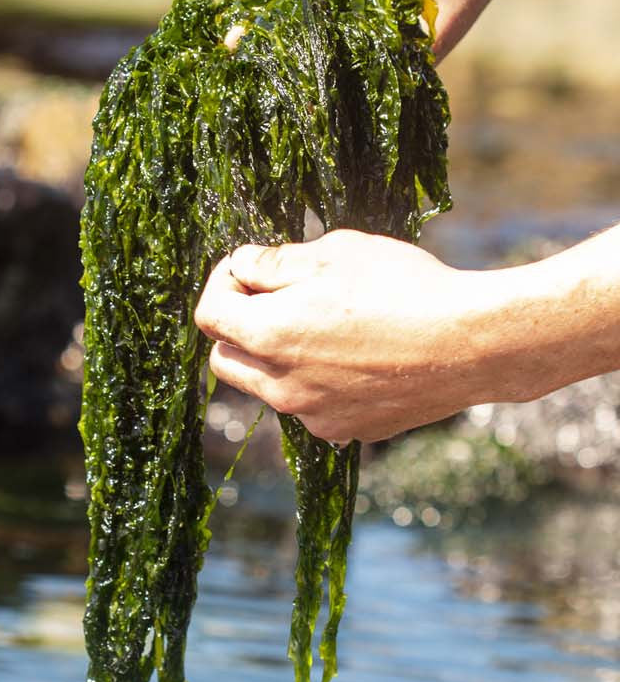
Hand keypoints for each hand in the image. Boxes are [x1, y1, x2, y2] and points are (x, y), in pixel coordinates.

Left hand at [194, 230, 498, 443]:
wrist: (472, 344)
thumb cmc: (405, 286)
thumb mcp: (336, 251)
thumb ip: (276, 262)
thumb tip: (242, 265)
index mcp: (270, 336)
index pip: (208, 314)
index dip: (222, 283)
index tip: (248, 268)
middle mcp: (282, 386)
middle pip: (226, 359)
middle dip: (238, 326)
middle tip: (276, 297)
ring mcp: (313, 415)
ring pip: (268, 386)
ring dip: (277, 356)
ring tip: (326, 324)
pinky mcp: (346, 431)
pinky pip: (311, 406)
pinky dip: (316, 382)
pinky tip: (359, 355)